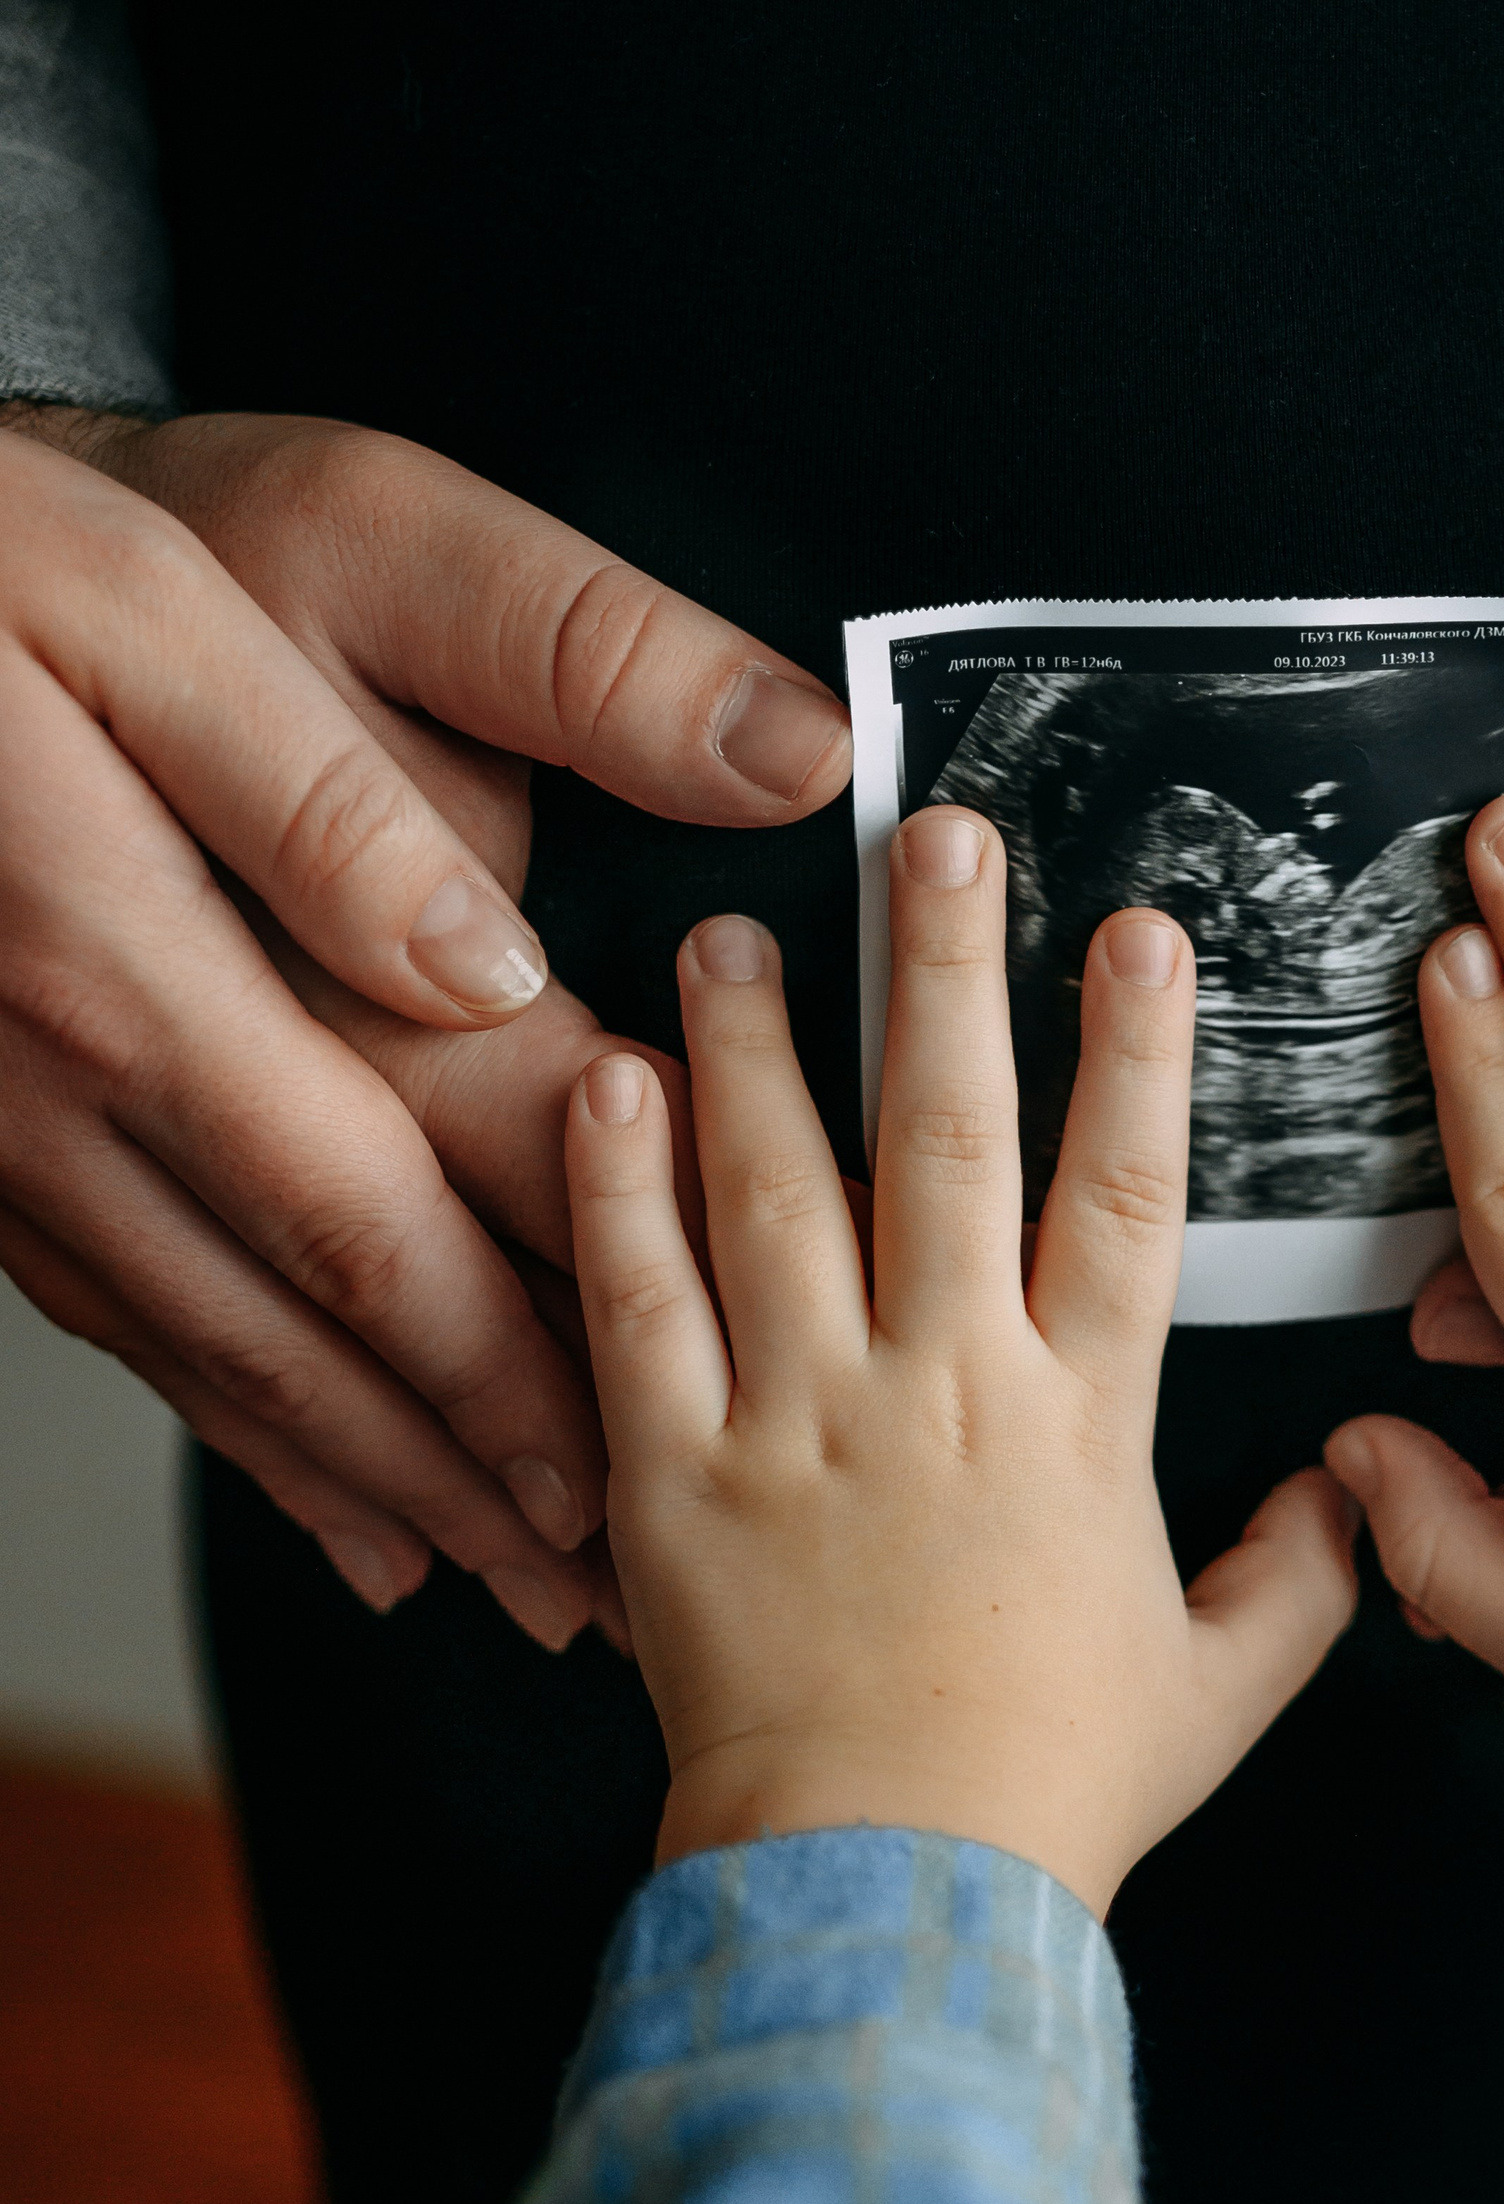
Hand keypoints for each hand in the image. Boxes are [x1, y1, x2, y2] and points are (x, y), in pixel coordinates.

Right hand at [0, 405, 843, 1635]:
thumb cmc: (48, 556)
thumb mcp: (248, 568)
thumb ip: (358, 775)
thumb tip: (522, 931)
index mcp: (160, 955)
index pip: (409, 1171)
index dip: (553, 1301)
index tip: (681, 1412)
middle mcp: (89, 1082)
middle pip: (333, 1309)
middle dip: (494, 1455)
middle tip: (624, 1586)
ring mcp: (31, 1137)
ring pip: (238, 1357)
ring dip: (392, 1486)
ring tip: (521, 1591)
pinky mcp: (8, 1149)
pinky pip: (143, 1330)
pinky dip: (256, 1439)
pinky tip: (342, 1513)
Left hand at [563, 811, 1360, 1911]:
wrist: (885, 1890)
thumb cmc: (1055, 1786)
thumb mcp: (1225, 1683)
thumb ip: (1305, 1570)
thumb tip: (1352, 1488)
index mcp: (1077, 1420)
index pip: (1124, 1193)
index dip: (1140, 1052)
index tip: (1139, 932)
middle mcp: (940, 1385)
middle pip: (946, 1138)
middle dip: (947, 973)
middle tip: (937, 840)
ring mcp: (801, 1420)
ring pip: (774, 1190)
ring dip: (756, 1047)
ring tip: (740, 931)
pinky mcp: (677, 1475)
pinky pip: (640, 1304)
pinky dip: (616, 1191)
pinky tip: (605, 1083)